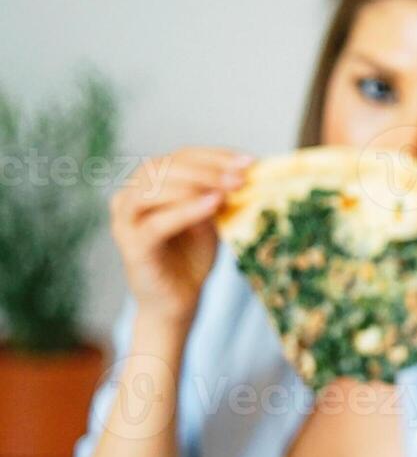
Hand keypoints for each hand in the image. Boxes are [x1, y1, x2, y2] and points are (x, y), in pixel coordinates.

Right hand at [111, 147, 253, 325]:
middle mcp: (130, 196)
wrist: (178, 301)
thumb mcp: (210, 217)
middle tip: (241, 177)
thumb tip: (248, 170)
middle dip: (208, 169)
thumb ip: (219, 193)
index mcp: (148, 183)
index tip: (250, 161)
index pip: (182, 156)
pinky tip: (213, 205)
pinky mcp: (131, 246)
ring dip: (195, 185)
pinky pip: (156, 223)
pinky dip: (185, 210)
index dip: (216, 156)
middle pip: (166, 167)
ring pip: (153, 189)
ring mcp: (125, 221)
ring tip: (229, 189)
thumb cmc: (192, 256)